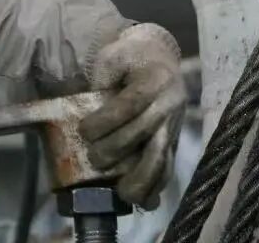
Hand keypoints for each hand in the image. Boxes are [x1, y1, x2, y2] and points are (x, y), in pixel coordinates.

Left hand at [79, 23, 186, 209]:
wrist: (159, 57)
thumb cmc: (130, 56)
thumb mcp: (113, 55)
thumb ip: (102, 77)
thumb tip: (87, 104)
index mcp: (154, 79)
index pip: (130, 104)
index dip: (106, 120)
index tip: (84, 130)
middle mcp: (169, 104)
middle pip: (143, 133)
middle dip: (115, 149)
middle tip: (93, 158)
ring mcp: (174, 124)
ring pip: (162, 156)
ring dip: (142, 178)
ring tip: (123, 194)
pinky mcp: (174, 139)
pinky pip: (169, 165)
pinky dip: (158, 185)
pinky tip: (146, 202)